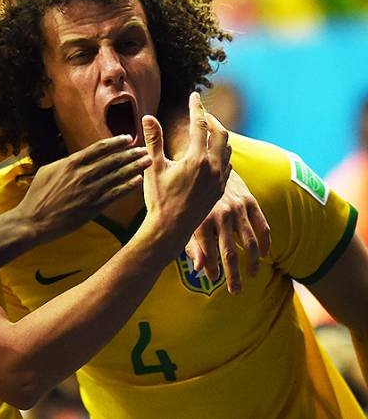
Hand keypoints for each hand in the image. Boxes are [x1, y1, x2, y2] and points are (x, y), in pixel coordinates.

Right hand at [17, 134, 151, 240]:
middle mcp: (83, 174)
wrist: (33, 221)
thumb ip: (65, 163)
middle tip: (144, 149)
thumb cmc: (37, 196)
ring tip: (147, 161)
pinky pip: (115, 194)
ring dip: (134, 167)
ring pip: (117, 175)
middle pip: (113, 160)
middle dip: (131, 153)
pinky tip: (138, 181)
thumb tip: (76, 158)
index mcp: (71, 163)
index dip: (116, 142)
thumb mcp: (47, 171)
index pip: (99, 148)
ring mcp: (89, 191)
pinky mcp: (93, 207)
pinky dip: (128, 186)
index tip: (128, 138)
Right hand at [141, 93, 231, 255]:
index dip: (196, 107)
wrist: (170, 229)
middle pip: (220, 133)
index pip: (199, 124)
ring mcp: (219, 179)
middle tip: (201, 112)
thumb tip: (148, 117)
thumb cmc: (159, 199)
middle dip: (212, 119)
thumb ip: (153, 140)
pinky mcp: (220, 190)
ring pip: (227, 149)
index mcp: (196, 158)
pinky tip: (212, 155)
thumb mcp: (152, 167)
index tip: (193, 95)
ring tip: (207, 131)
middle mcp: (213, 167)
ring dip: (219, 136)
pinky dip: (222, 154)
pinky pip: (228, 165)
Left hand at [185, 169, 270, 293]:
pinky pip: (263, 228)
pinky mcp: (250, 202)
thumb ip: (191, 244)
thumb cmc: (189, 194)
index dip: (211, 269)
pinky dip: (265, 244)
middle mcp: (220, 215)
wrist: (203, 161)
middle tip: (235, 291)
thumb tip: (198, 269)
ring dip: (251, 263)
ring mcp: (237, 209)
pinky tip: (263, 257)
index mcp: (200, 219)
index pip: (208, 253)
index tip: (212, 280)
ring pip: (250, 243)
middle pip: (229, 253)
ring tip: (250, 276)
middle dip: (232, 274)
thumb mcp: (185, 216)